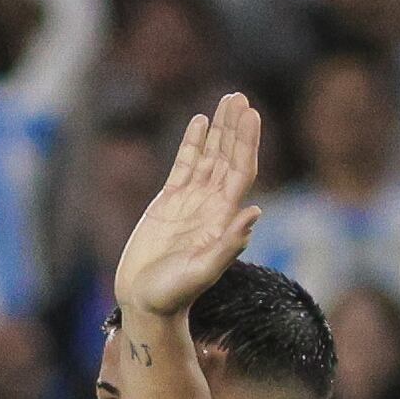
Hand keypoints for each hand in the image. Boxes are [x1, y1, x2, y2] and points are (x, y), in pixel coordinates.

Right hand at [114, 95, 265, 332]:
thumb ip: (228, 245)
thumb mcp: (202, 272)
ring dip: (218, 128)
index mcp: (223, 217)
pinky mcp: (168, 202)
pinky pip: (184, 164)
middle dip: (234, 127)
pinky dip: (192, 142)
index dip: (247, 143)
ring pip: (209, 155)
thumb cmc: (173, 295)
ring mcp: (190, 201)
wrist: (144, 302)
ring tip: (226, 99)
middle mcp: (211, 204)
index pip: (241, 171)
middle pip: (228, 157)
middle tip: (239, 96)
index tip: (251, 115)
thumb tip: (254, 213)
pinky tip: (199, 122)